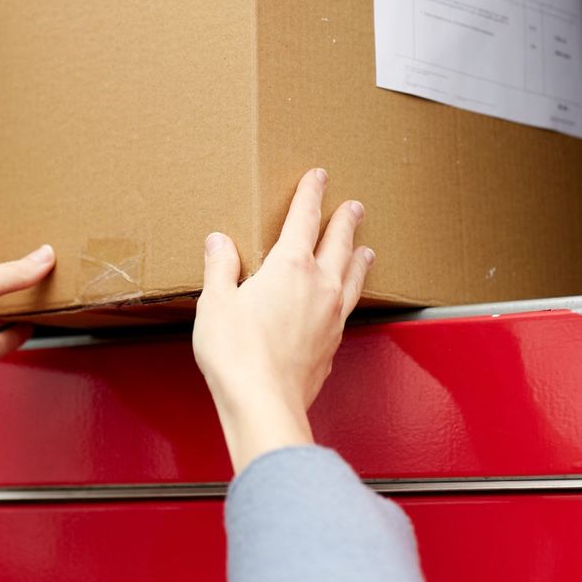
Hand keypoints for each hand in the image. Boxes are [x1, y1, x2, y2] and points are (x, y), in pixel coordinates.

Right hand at [192, 168, 373, 473]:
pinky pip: (349, 308)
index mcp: (289, 267)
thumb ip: (220, 268)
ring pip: (352, 277)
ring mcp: (331, 317)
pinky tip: (347, 301)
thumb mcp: (216, 303)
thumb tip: (219, 243)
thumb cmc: (238, 355)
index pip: (304, 219)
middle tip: (354, 207)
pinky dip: (351, 294)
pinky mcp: (332, 345)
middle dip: (345, 221)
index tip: (319, 177)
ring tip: (365, 250)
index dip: (312, 194)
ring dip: (358, 258)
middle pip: (338, 243)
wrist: (264, 403)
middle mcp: (319, 287)